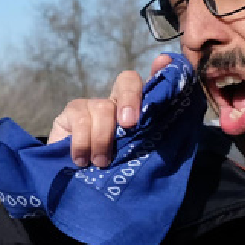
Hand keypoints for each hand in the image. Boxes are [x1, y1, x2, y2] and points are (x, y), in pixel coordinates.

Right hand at [44, 64, 168, 167]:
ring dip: (103, 139)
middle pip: (127, 81)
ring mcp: (92, 104)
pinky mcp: (71, 112)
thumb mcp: (133, 158)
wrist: (76, 182)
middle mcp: (116, 101)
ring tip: (102, 163)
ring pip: (104, 109)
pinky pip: (82, 121)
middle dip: (130, 99)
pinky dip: (84, 144)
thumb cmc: (111, 171)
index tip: (164, 62)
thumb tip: (172, 139)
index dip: (159, 70)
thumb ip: (147, 143)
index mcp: (137, 112)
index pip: (151, 84)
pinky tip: (82, 160)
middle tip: (129, 124)